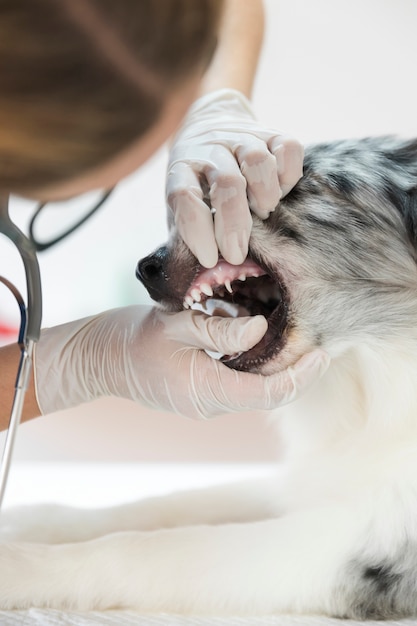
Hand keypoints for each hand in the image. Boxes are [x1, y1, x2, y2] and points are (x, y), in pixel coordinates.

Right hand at [34, 306, 328, 418]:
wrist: (98, 359)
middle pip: (268, 392)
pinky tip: (250, 332)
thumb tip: (261, 329)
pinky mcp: (200, 389)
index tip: (322, 353)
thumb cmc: (132, 340)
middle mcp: (212, 403)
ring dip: (273, 362)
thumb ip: (219, 330)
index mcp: (207, 392)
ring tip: (289, 334)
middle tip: (317, 341)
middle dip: (295, 369)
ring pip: (254, 384)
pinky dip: (251, 358)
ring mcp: (206, 399)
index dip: (300, 376)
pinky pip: (237, 378)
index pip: (269, 393)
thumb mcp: (176, 326)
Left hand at [166, 88, 303, 267]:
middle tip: (238, 253)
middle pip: (227, 183)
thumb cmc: (196, 186)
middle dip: (235, 225)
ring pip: (258, 161)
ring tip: (263, 215)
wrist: (207, 126)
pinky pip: (288, 148)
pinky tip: (281, 191)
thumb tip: (197, 279)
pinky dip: (288, 174)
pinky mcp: (270, 131)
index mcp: (181, 169)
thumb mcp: (179, 211)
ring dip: (264, 196)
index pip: (185, 195)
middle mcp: (209, 149)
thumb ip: (185, 239)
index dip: (197, 230)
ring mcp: (241, 137)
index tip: (209, 258)